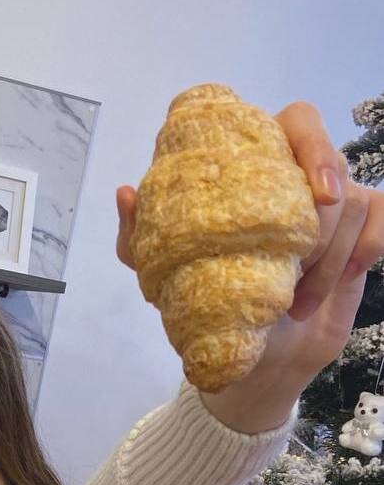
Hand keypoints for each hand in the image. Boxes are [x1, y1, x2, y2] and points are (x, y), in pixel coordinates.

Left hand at [115, 100, 383, 391]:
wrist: (248, 361)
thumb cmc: (206, 302)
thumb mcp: (161, 272)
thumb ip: (138, 234)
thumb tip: (127, 193)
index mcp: (255, 169)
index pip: (294, 122)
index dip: (310, 142)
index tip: (314, 188)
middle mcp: (297, 178)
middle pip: (330, 157)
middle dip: (325, 197)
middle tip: (304, 246)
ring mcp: (335, 206)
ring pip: (353, 201)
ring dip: (328, 256)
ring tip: (297, 301)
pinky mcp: (361, 236)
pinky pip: (381, 223)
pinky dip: (368, 248)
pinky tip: (349, 277)